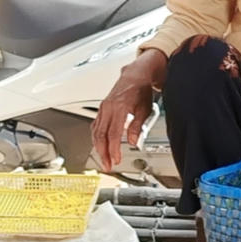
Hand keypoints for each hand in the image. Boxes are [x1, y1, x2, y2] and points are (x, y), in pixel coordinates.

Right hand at [92, 50, 166, 171]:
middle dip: (103, 152)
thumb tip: (134, 141)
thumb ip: (138, 127)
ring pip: (95, 131)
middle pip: (101, 135)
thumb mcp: (145, 109)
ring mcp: (103, 108)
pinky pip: (95, 125)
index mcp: (120, 107)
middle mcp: (108, 107)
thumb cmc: (140, 90)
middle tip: (108, 165)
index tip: (116, 159)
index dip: (114, 149)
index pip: (114, 134)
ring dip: (99, 147)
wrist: (135, 75)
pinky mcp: (101, 109)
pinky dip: (96, 138)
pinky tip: (99, 146)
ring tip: (104, 159)